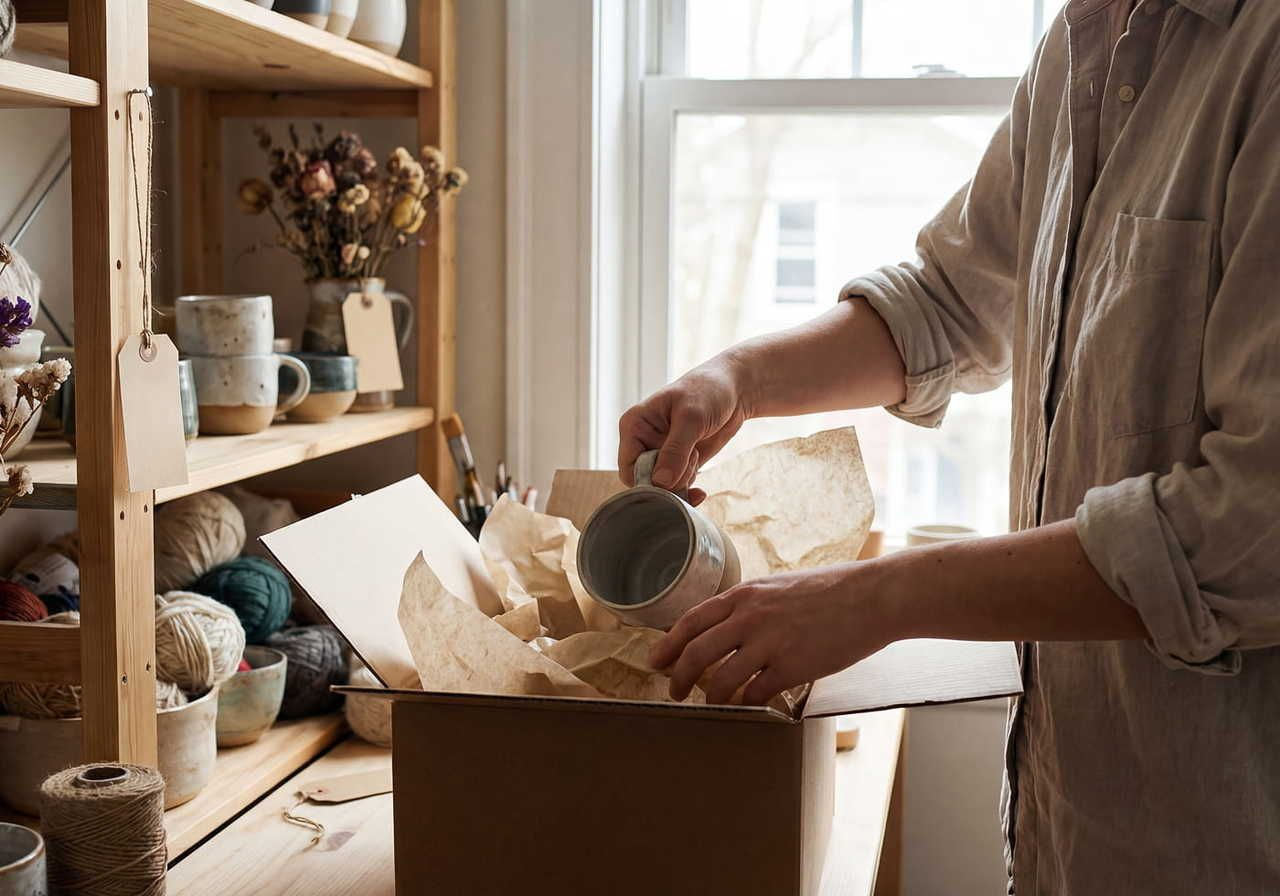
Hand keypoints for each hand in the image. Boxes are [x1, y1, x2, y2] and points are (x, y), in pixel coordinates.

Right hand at [617, 356, 749, 502]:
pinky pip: (676, 489)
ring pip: (662, 488)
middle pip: (645, 481)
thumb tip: (661, 482)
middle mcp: (643, 442)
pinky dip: (689, 492)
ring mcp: (661, 454)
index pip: (628, 468)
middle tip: (692, 458)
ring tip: (697, 453)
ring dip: (683, 481)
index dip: (648, 479)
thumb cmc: (708, 392)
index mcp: (634, 426)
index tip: (673, 475)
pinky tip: (702, 491)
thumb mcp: (691, 418)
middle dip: (670, 481)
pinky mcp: (678, 463)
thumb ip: (676, 450)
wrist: (734, 390)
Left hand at [649, 562, 897, 704]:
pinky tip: (746, 708)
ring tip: (709, 706)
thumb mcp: (778, 586)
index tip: (655, 662)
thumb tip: (726, 627)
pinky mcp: (792, 668)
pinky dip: (746, 705)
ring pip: (721, 680)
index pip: (690, 621)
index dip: (667, 645)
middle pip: (696, 654)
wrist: (871, 597)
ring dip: (709, 698)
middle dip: (678, 678)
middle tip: (674, 692)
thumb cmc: (830, 590)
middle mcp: (750, 618)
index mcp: (744, 595)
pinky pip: (755, 695)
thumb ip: (751, 605)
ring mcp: (770, 643)